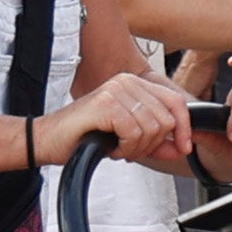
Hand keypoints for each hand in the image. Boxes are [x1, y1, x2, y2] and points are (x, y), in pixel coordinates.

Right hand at [59, 70, 191, 167]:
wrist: (47, 141)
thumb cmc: (83, 137)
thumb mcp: (128, 139)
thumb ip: (156, 142)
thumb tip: (181, 148)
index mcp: (135, 83)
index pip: (175, 102)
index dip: (184, 128)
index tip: (183, 148)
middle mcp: (127, 81)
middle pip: (167, 118)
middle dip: (153, 144)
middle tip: (131, 150)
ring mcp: (116, 90)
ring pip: (153, 127)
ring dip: (138, 148)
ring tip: (118, 148)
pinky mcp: (106, 103)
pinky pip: (135, 132)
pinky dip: (126, 148)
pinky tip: (112, 148)